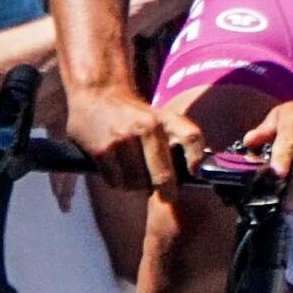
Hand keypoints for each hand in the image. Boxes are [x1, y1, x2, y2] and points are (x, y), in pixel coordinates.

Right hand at [65, 73, 205, 191]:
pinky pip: (117, 182)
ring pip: (138, 183)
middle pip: (162, 176)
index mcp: (166, 119)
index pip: (191, 138)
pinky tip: (121, 172)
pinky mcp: (102, 151)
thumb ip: (181, 140)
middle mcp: (146, 128)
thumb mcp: (163, 118)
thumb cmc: (135, 115)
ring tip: (138, 175)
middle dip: (166, 191)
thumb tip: (194, 173)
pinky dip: (121, 183)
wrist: (97, 97)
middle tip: (166, 195)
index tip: (194, 172)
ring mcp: (122, 140)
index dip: (195, 158)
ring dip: (140, 187)